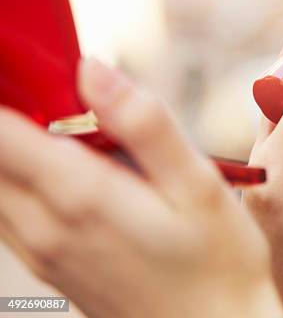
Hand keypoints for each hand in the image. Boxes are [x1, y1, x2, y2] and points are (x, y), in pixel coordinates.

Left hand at [0, 60, 282, 317]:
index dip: (5, 85)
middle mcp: (45, 225)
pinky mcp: (50, 264)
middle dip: (10, 108)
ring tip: (67, 124)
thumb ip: (145, 125)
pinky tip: (65, 165)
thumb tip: (93, 69)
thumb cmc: (219, 263)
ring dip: (13, 144)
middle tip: (47, 83)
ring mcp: (42, 250)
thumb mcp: (199, 186)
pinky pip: (8, 209)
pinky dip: (19, 174)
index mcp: (80, 195)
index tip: (23, 60)